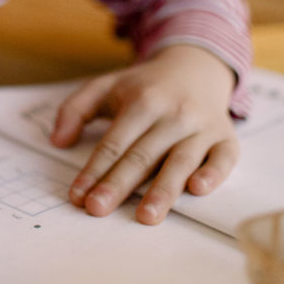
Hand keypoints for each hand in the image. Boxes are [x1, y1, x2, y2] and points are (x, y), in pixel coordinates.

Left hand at [50, 45, 239, 223]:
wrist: (195, 67)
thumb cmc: (145, 86)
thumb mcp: (106, 86)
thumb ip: (76, 108)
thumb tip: (57, 140)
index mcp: (142, 101)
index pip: (114, 142)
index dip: (94, 170)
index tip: (78, 196)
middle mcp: (173, 113)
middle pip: (142, 155)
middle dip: (118, 184)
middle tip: (97, 210)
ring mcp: (202, 126)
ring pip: (180, 161)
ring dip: (163, 190)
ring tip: (145, 216)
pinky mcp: (226, 137)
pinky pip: (223, 158)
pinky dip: (213, 173)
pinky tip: (197, 189)